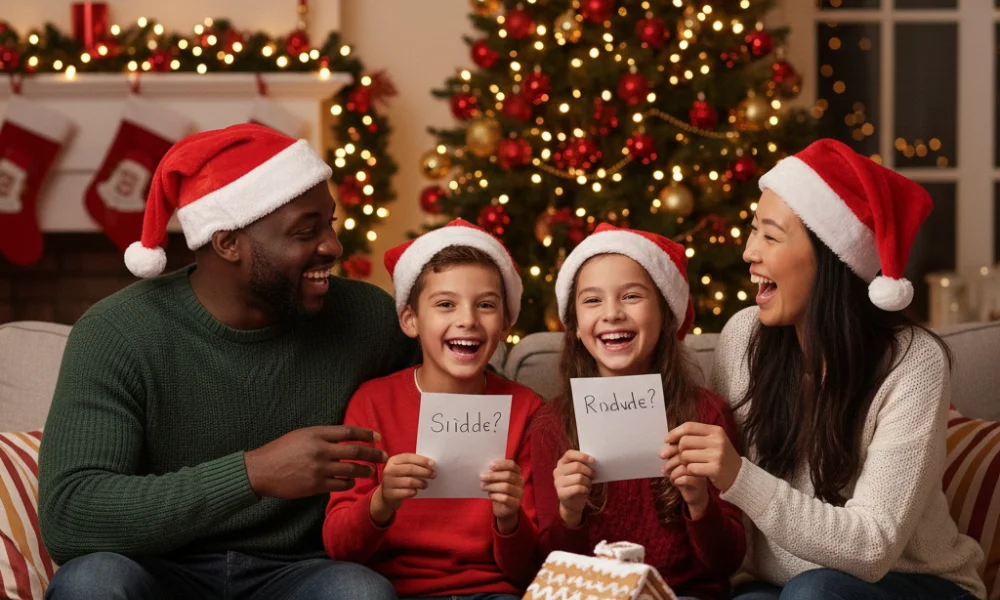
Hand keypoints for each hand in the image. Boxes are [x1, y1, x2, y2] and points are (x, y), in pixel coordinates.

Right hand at [244, 425, 386, 498]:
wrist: (261, 470)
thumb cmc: (280, 451)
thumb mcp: (301, 435)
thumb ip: (322, 436)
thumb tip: (343, 437)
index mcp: (317, 434)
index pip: (348, 432)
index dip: (366, 434)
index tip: (377, 437)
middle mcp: (320, 450)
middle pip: (354, 451)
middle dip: (372, 454)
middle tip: (383, 456)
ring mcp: (319, 469)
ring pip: (350, 470)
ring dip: (364, 470)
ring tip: (371, 471)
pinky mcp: (315, 485)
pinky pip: (339, 484)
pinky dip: (349, 483)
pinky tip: (351, 482)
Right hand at [370, 453, 435, 525]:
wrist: (386, 495)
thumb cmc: (399, 479)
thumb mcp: (402, 468)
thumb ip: (413, 464)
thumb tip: (430, 464)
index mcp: (393, 460)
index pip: (409, 457)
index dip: (422, 460)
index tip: (433, 464)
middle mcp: (389, 470)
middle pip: (410, 469)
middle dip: (424, 472)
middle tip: (434, 475)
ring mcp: (388, 482)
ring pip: (410, 482)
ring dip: (421, 483)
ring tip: (426, 484)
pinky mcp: (390, 494)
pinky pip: (407, 492)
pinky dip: (414, 492)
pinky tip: (416, 491)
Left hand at [480, 460, 523, 533]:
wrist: (504, 508)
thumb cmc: (499, 490)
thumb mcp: (498, 480)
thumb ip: (494, 473)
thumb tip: (484, 470)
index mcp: (517, 472)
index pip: (512, 465)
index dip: (501, 464)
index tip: (490, 466)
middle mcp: (520, 481)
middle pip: (508, 475)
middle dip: (493, 476)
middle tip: (481, 477)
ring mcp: (519, 493)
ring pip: (506, 487)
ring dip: (492, 486)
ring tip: (483, 486)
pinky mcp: (516, 504)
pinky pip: (505, 498)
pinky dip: (495, 496)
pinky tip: (489, 495)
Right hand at [553, 450, 594, 527]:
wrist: (572, 503)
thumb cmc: (577, 484)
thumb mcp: (579, 472)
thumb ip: (582, 464)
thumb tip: (592, 461)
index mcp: (561, 463)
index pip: (569, 454)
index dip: (582, 456)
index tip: (592, 461)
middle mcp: (557, 471)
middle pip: (577, 466)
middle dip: (589, 471)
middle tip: (593, 475)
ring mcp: (558, 482)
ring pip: (579, 477)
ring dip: (588, 481)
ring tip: (588, 484)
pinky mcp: (561, 493)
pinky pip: (578, 488)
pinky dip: (586, 489)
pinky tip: (586, 490)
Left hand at [661, 422, 741, 492]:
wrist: (738, 475)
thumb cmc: (720, 457)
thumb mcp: (712, 442)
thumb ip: (694, 437)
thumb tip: (668, 439)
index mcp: (716, 431)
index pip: (689, 427)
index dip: (675, 432)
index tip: (666, 440)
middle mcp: (717, 441)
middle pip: (684, 442)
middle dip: (678, 450)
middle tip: (679, 457)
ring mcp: (717, 455)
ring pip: (685, 456)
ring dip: (684, 462)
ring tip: (688, 465)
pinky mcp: (715, 469)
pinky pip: (691, 468)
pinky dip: (689, 471)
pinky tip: (694, 472)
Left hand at [662, 443, 709, 518]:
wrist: (697, 493)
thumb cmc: (687, 473)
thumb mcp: (681, 460)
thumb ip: (676, 449)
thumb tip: (666, 441)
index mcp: (701, 448)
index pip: (685, 443)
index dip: (671, 448)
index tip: (663, 455)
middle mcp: (705, 457)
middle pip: (683, 455)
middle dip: (670, 463)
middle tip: (664, 469)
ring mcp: (705, 470)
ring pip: (684, 467)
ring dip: (673, 473)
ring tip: (671, 477)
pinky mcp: (701, 483)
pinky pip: (685, 479)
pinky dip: (677, 481)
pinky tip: (677, 483)